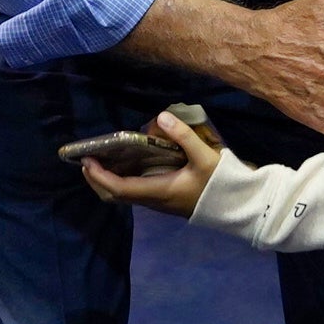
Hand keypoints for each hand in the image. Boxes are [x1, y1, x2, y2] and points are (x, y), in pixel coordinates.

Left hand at [81, 109, 218, 217]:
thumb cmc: (219, 183)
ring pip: (123, 196)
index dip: (100, 176)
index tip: (87, 160)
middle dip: (96, 180)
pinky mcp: (164, 200)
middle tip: (87, 161)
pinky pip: (133, 193)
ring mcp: (158, 202)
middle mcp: (153, 200)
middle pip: (114, 196)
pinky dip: (121, 181)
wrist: (235, 207)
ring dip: (107, 181)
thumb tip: (161, 116)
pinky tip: (126, 167)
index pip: (119, 188)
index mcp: (158, 191)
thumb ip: (183, 136)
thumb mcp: (204, 157)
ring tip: (102, 162)